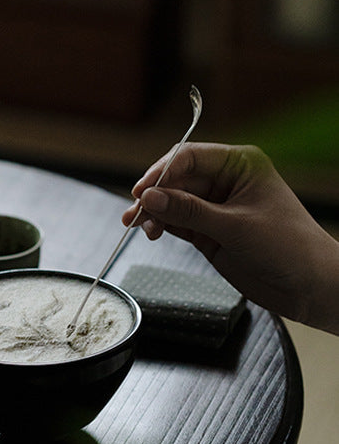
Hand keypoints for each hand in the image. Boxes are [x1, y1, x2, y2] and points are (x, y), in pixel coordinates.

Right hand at [123, 142, 338, 332]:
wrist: (310, 286)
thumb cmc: (288, 247)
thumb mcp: (235, 226)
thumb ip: (190, 211)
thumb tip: (149, 198)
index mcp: (240, 164)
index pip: (191, 156)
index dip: (162, 171)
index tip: (141, 189)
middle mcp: (226, 180)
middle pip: (177, 178)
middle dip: (154, 194)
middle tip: (134, 211)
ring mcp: (216, 206)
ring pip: (173, 201)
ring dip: (154, 212)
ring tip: (138, 226)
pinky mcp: (209, 230)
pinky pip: (177, 221)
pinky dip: (161, 225)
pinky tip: (150, 231)